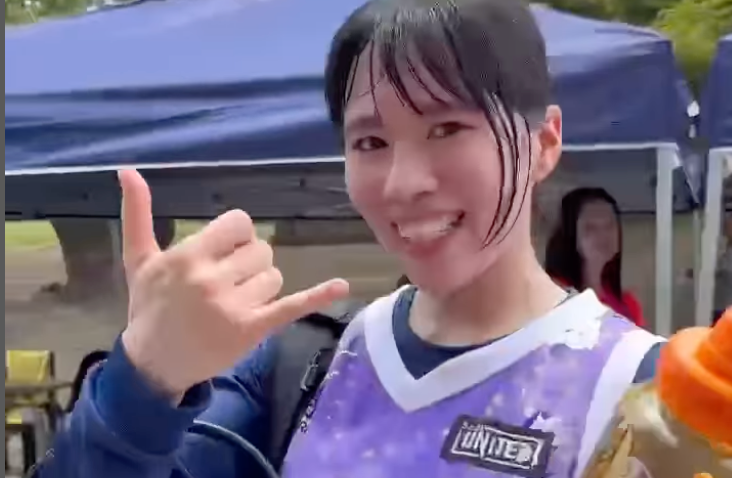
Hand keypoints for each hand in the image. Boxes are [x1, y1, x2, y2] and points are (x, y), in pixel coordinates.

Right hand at [118, 170, 348, 400]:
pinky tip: (342, 286)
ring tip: (234, 302)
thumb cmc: (148, 307)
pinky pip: (292, 306)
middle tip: (225, 282)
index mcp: (189, 255)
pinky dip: (318, 296)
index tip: (223, 252)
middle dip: (248, 261)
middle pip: (261, 249)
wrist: (152, 364)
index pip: (240, 224)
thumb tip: (128, 170)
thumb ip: (137, 214)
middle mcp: (213, 278)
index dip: (237, 236)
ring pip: (274, 275)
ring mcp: (236, 306)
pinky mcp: (253, 330)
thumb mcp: (138, 260)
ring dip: (260, 286)